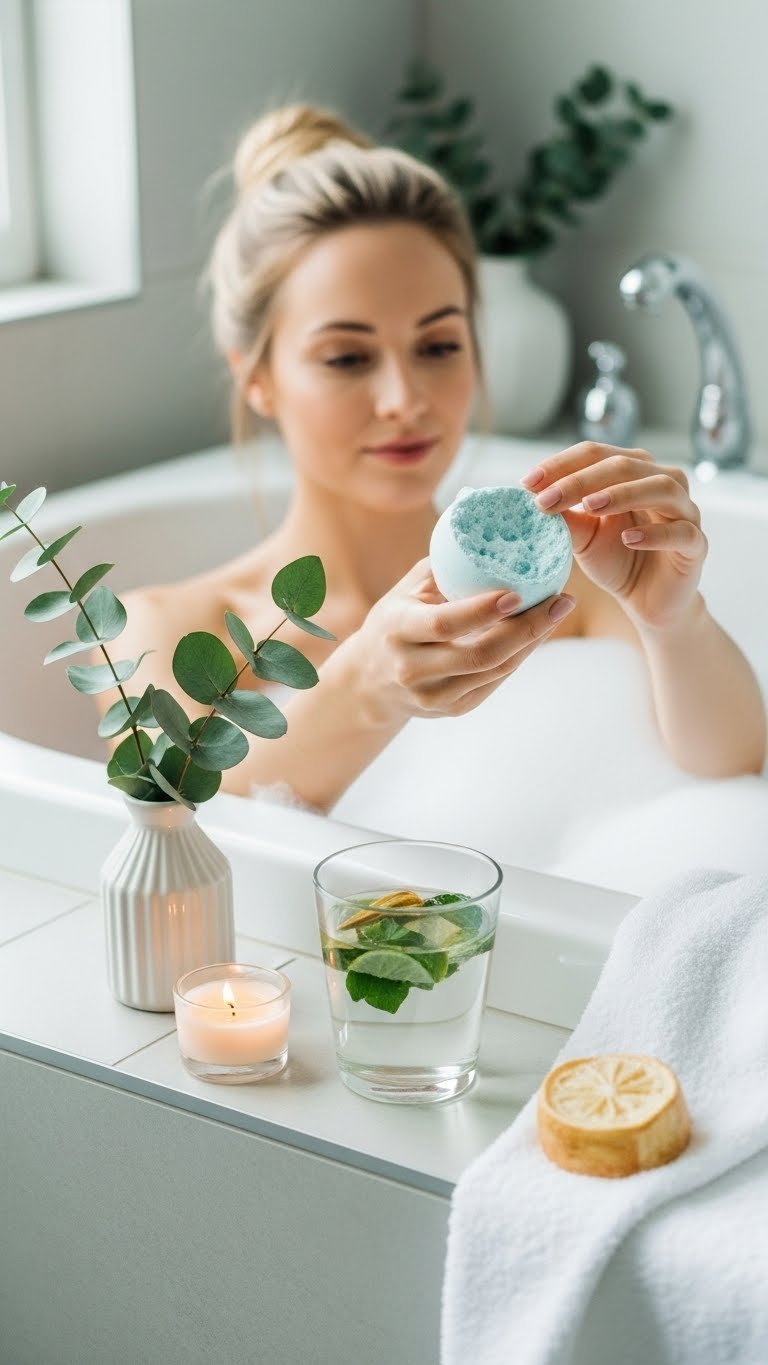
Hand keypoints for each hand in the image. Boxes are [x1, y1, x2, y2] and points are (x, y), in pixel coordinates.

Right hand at [349, 557, 575, 725]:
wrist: (369, 681)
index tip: (520, 592)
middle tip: (560, 600)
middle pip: (480, 655)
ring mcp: (432, 696)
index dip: (483, 611)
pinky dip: (518, 657)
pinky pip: (494, 683)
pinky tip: (536, 634)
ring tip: (556, 612)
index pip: (445, 624)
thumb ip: (446, 563)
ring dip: (531, 642)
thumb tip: (486, 520)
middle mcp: (412, 668)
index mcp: (398, 630)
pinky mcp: (450, 710)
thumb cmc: (395, 619)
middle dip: (527, 629)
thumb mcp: (407, 589)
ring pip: (495, 671)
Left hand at [522, 442, 707, 630]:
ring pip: (661, 488)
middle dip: (582, 480)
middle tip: (547, 499)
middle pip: (626, 465)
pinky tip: (628, 539)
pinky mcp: (696, 544)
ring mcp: (685, 511)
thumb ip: (565, 516)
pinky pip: (681, 532)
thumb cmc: (616, 559)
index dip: (561, 464)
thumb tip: (531, 496)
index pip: (596, 454)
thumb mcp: (582, 537)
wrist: (647, 600)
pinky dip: (654, 533)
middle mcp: (664, 482)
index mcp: (634, 472)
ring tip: (590, 507)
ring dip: (623, 494)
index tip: (527, 483)